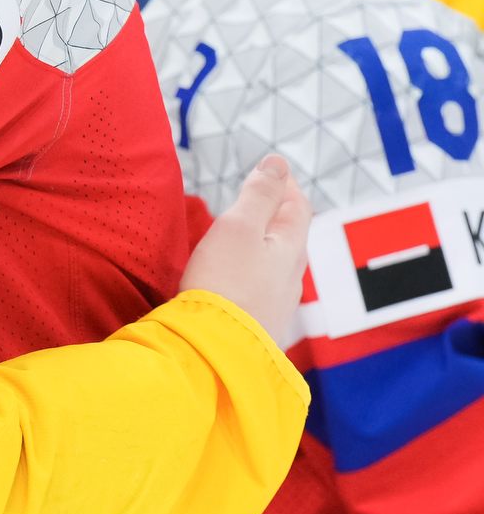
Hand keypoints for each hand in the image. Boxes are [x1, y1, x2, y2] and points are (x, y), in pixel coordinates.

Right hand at [177, 155, 311, 347]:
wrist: (215, 350)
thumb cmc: (225, 283)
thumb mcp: (239, 227)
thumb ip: (259, 194)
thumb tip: (278, 163)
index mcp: (291, 247)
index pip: (298, 207)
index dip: (285, 184)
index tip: (272, 169)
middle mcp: (291, 276)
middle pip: (290, 236)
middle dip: (276, 213)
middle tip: (259, 196)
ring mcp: (277, 304)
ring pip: (276, 264)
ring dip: (263, 245)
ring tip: (244, 235)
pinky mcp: (258, 325)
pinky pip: (261, 288)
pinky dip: (252, 271)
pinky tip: (236, 278)